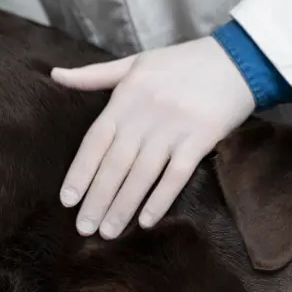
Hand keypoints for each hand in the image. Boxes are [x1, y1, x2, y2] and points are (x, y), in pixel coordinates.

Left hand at [51, 36, 254, 238]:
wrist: (237, 59)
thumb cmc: (181, 63)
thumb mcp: (135, 63)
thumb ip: (94, 75)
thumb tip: (55, 75)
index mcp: (126, 97)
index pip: (95, 140)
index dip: (80, 172)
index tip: (67, 200)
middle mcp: (146, 113)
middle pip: (116, 163)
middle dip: (98, 198)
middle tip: (84, 228)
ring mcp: (174, 127)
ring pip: (142, 174)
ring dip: (123, 206)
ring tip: (108, 232)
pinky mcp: (202, 138)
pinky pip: (176, 175)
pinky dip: (160, 199)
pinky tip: (146, 221)